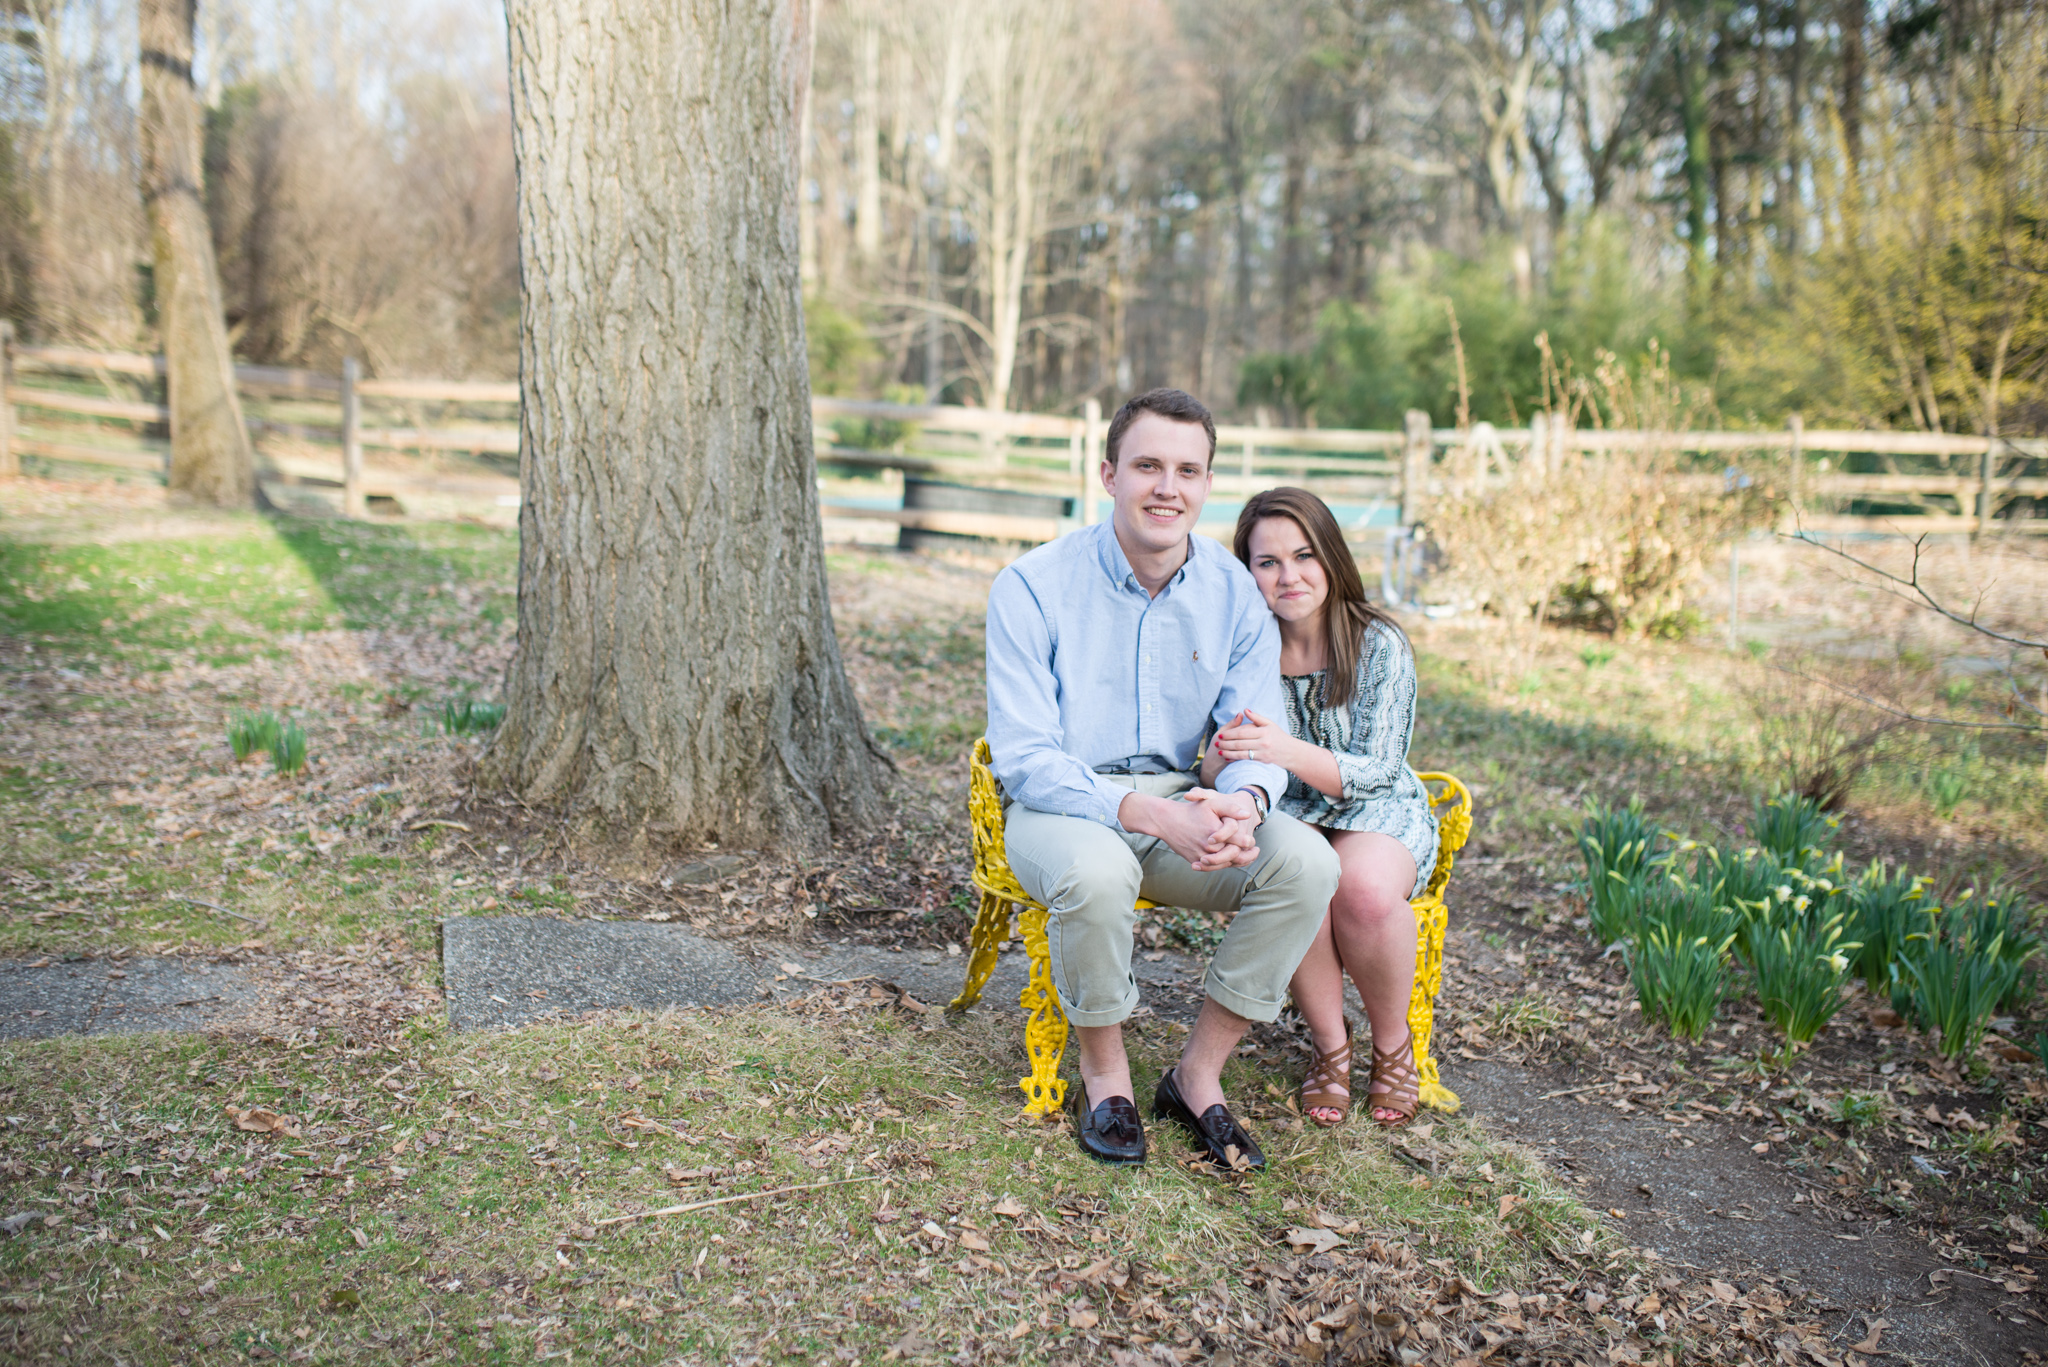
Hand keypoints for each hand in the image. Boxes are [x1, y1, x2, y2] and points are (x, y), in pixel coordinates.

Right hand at [1118, 791, 1258, 871]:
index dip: (1248, 843)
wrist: (1167, 821)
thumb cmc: (1191, 810)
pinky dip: (1221, 865)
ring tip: (1245, 857)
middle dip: (1246, 856)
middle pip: (1232, 857)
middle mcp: (1208, 848)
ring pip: (1222, 864)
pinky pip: (1211, 867)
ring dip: (1235, 862)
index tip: (1253, 842)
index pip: (1238, 843)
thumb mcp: (1212, 804)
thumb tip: (1247, 815)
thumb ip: (1230, 809)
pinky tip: (1229, 860)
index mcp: (1216, 834)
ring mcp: (1201, 856)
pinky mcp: (1194, 861)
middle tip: (1255, 852)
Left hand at [1212, 709, 1293, 769]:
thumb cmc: (1279, 736)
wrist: (1291, 752)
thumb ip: (1256, 718)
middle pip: (1240, 743)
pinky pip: (1246, 760)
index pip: (1242, 732)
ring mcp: (1263, 753)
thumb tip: (1244, 710)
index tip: (1221, 735)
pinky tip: (1228, 758)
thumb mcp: (1270, 724)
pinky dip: (1235, 759)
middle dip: (1226, 744)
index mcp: (1263, 731)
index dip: (1230, 734)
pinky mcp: (1262, 761)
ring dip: (1228, 753)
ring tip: (1219, 752)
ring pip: (1241, 753)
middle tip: (1216, 743)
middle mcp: (1263, 742)